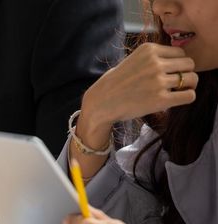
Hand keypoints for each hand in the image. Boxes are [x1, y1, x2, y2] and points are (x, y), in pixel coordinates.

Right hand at [80, 43, 197, 131]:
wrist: (101, 102)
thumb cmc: (115, 83)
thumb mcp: (133, 60)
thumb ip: (153, 57)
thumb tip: (178, 60)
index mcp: (149, 50)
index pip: (180, 53)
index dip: (178, 64)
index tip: (169, 73)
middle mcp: (155, 63)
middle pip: (189, 64)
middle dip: (185, 73)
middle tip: (176, 83)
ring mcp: (158, 81)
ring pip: (192, 79)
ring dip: (188, 86)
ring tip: (177, 91)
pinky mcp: (161, 99)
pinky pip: (189, 95)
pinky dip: (187, 97)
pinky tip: (176, 99)